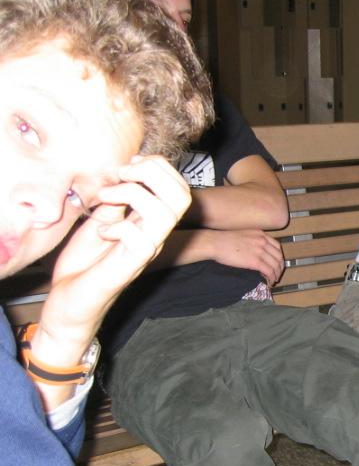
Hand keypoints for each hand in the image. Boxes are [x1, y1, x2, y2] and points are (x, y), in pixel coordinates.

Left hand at [35, 156, 191, 365]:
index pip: (178, 187)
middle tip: (120, 175)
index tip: (128, 164)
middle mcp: (156, 235)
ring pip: (166, 213)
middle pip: (181, 196)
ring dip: (132, 193)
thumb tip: (120, 171)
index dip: (157, 167)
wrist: (70, 302)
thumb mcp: (100, 219)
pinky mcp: (131, 266)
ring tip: (106, 196)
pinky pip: (139, 238)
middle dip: (151, 174)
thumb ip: (116, 200)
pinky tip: (101, 232)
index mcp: (152, 222)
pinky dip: (117, 226)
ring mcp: (146, 250)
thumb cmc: (85, 263)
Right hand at [210, 229, 284, 284]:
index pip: (277, 247)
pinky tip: (269, 282)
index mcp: (261, 234)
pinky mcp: (255, 261)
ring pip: (275, 265)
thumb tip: (257, 253)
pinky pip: (269, 271)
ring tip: (273, 280)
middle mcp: (263, 241)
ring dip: (276, 274)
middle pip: (278, 256)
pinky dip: (271, 278)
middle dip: (280, 267)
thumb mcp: (244, 235)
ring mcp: (260, 251)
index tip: (277, 264)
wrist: (215, 243)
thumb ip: (254, 241)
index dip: (279, 257)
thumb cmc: (224, 239)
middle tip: (277, 274)